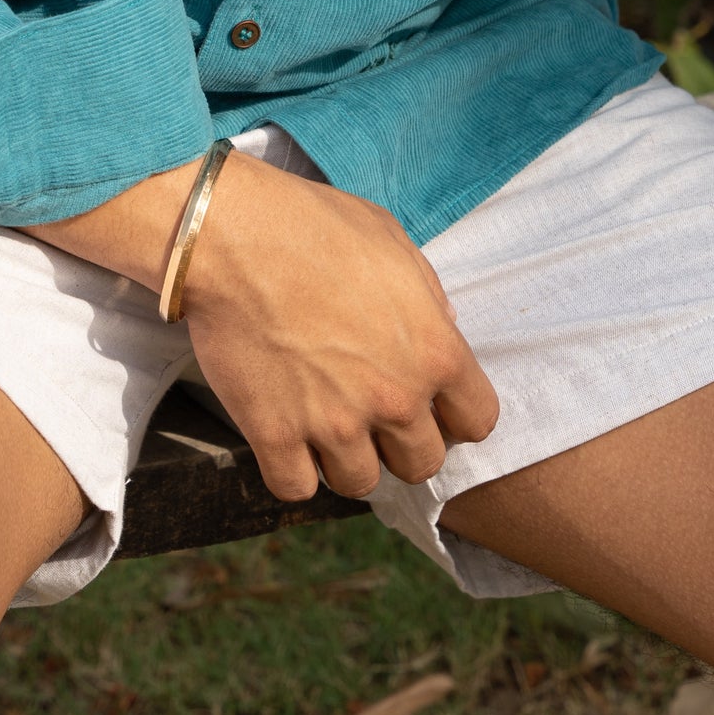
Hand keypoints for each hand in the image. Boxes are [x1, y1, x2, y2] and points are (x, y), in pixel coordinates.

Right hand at [33, 152, 498, 501]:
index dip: (454, 414)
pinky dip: (291, 469)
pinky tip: (285, 437)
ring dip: (345, 459)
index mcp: (436, 351)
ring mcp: (335, 423)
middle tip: (372, 414)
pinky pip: (296, 487)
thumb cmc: (317, 227)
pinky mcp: (276, 435)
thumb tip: (443, 329)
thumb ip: (429, 298)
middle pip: (422, 465)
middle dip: (401, 444)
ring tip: (324, 424)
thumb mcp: (396, 245)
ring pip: (360, 483)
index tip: (430, 403)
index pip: (478, 421)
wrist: (236, 235)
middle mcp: (394, 397)